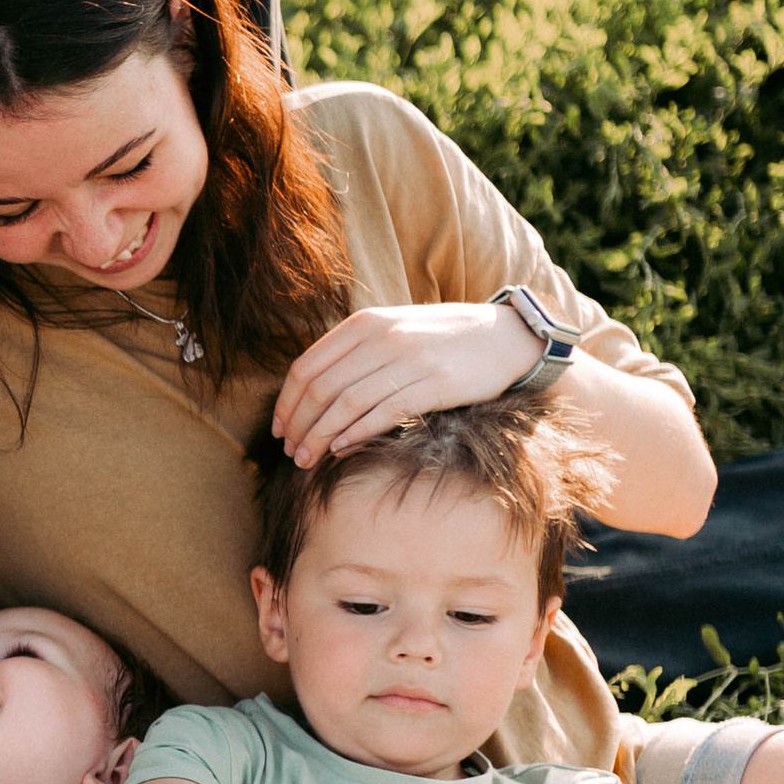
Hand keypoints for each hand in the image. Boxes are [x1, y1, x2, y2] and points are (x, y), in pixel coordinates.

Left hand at [271, 300, 543, 468]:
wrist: (504, 337)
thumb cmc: (441, 340)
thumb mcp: (393, 330)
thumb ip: (354, 354)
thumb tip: (310, 395)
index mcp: (366, 323)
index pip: (307, 367)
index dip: (286, 403)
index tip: (279, 429)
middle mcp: (383, 338)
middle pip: (321, 390)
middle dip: (299, 426)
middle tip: (290, 453)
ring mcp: (410, 360)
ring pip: (346, 406)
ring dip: (319, 438)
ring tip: (306, 461)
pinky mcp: (435, 386)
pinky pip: (382, 415)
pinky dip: (355, 435)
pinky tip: (340, 451)